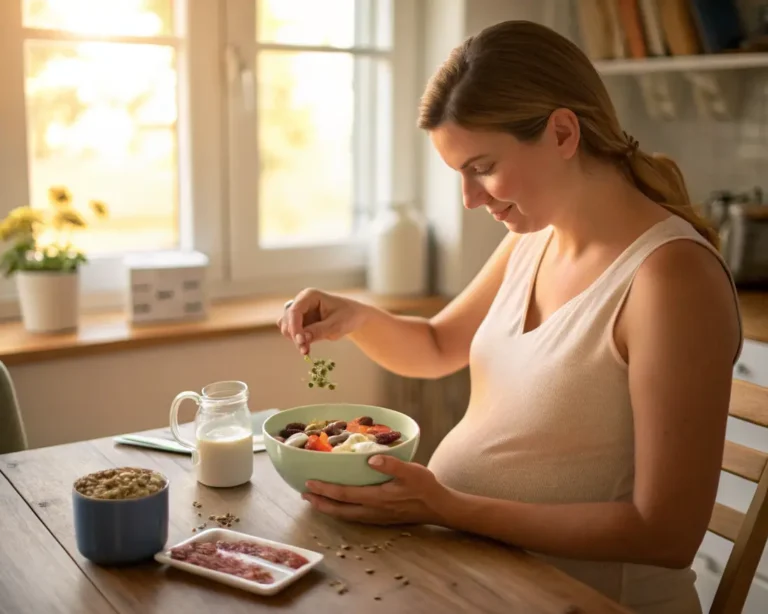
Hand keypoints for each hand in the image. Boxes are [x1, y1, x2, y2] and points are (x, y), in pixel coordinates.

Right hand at [277, 288, 366, 354]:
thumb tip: (303, 339)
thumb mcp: (336, 325)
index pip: (295, 311)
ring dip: (294, 339)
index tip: (301, 342)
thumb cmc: (348, 316)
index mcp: (309, 296)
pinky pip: (292, 333)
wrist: (354, 317)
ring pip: (286, 327)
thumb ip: (319, 331)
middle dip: (295, 335)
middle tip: (305, 350)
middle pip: (287, 320)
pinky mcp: (301, 322)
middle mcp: (301, 302)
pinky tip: (306, 347)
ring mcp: (300, 312)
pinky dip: (297, 341)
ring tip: (306, 349)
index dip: (294, 327)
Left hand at [302, 455, 452, 525]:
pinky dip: (341, 511)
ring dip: (328, 508)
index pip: (344, 495)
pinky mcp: (380, 518)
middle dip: (320, 502)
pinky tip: (340, 505)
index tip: (309, 483)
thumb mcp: (412, 472)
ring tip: (315, 501)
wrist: (439, 508)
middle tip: (303, 495)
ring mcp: (376, 516)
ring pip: (345, 515)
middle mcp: (372, 510)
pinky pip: (354, 516)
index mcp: (377, 497)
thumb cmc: (426, 488)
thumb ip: (391, 465)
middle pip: (339, 509)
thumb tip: (371, 458)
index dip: (324, 489)